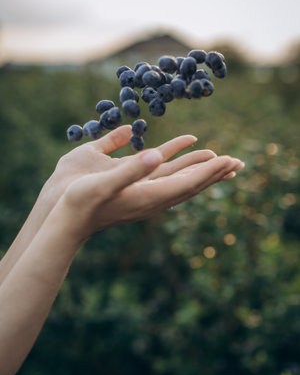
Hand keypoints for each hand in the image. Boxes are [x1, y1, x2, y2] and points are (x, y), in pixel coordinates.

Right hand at [51, 126, 244, 242]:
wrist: (63, 219)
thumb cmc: (78, 201)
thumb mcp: (101, 184)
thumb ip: (128, 170)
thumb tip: (155, 155)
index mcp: (147, 195)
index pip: (187, 183)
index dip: (208, 171)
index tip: (229, 160)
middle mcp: (151, 197)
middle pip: (191, 184)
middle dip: (214, 173)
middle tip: (238, 163)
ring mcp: (145, 195)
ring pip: (181, 181)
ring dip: (202, 172)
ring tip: (219, 163)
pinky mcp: (135, 190)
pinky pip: (164, 176)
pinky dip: (179, 167)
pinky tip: (180, 158)